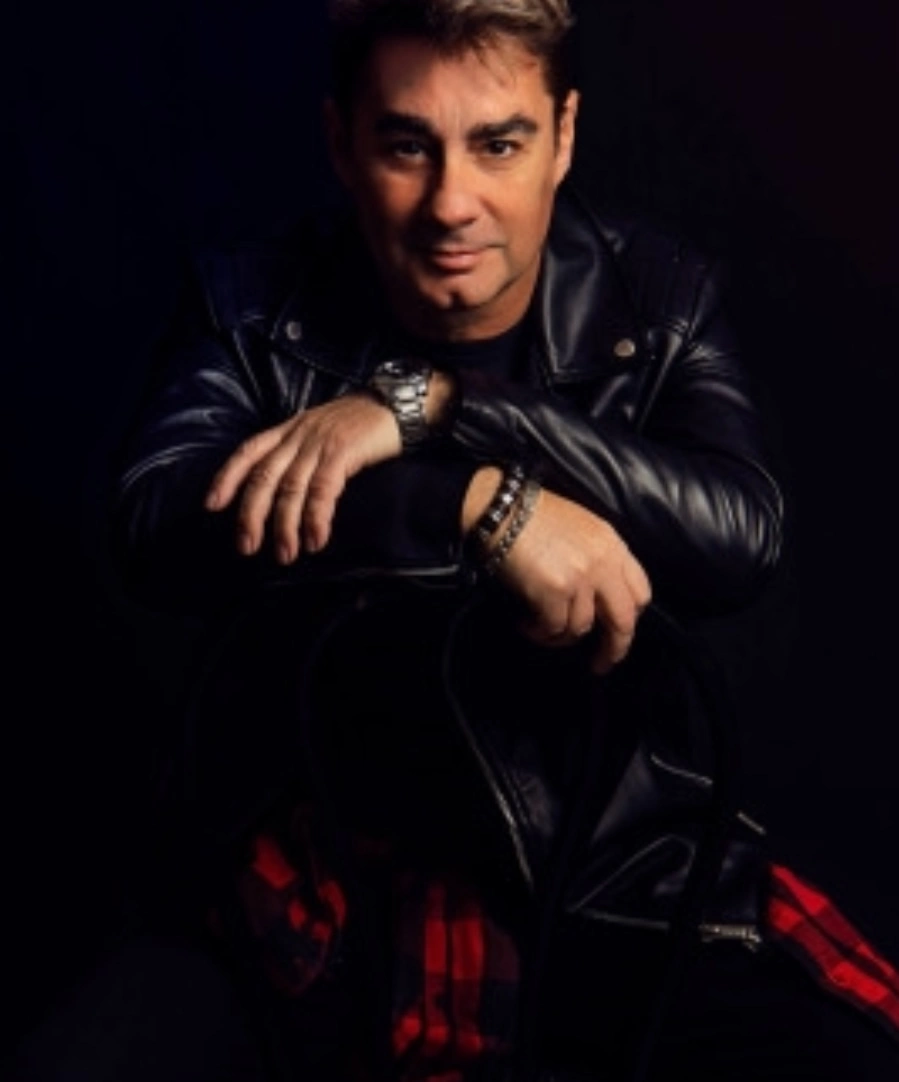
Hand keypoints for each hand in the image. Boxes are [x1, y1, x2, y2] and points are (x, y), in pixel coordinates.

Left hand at [204, 393, 400, 562]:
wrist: (395, 405)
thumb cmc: (360, 424)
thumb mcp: (320, 432)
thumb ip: (300, 454)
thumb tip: (283, 492)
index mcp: (289, 430)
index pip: (248, 451)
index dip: (227, 477)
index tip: (212, 506)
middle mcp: (298, 435)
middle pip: (264, 476)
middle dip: (251, 514)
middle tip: (246, 546)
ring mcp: (319, 443)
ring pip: (291, 488)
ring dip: (285, 525)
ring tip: (285, 554)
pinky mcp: (342, 452)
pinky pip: (323, 489)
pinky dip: (316, 517)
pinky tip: (315, 540)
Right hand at [465, 477, 650, 673]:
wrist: (501, 508)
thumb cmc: (533, 515)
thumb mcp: (580, 527)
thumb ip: (597, 556)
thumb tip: (596, 594)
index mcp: (613, 544)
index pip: (640, 591)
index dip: (630, 616)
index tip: (618, 630)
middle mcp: (603, 563)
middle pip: (623, 620)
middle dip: (614, 649)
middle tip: (601, 663)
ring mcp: (581, 578)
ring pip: (582, 628)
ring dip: (561, 636)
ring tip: (541, 628)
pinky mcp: (554, 591)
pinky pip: (554, 628)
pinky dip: (540, 633)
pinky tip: (525, 623)